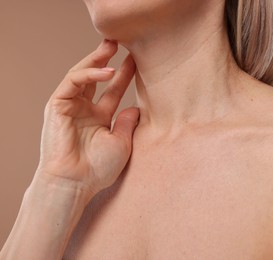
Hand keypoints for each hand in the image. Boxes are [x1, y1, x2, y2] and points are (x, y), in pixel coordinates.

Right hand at [35, 39, 138, 197]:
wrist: (75, 183)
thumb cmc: (98, 169)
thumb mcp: (122, 142)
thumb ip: (128, 123)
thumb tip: (136, 107)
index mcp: (99, 119)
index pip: (113, 91)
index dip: (125, 75)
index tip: (137, 62)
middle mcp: (84, 110)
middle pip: (96, 78)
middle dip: (107, 59)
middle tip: (121, 42)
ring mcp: (70, 106)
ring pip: (82, 75)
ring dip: (96, 59)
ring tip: (112, 45)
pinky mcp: (57, 105)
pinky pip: (72, 83)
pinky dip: (88, 75)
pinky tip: (107, 71)